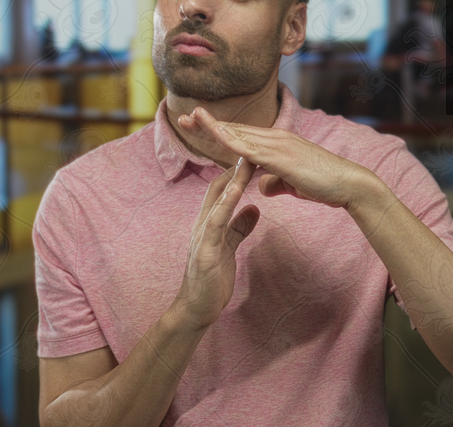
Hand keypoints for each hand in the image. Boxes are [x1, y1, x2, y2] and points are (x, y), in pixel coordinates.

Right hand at [171, 157, 259, 330]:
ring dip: (232, 180)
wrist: (197, 308)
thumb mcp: (229, 247)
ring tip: (246, 161)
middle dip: (236, 166)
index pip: (223, 186)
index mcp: (210, 220)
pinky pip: (215, 223)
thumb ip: (239, 227)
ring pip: (216, 200)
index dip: (238, 168)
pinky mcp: (204, 250)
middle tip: (252, 144)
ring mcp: (202, 235)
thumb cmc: (212, 278)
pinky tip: (236, 191)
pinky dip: (225, 205)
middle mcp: (203, 222)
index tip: (255, 151)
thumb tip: (254, 208)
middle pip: (219, 186)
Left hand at [179, 107, 373, 209]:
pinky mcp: (283, 157)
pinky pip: (252, 148)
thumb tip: (261, 186)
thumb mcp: (292, 183)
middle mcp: (275, 138)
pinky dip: (232, 140)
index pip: (240, 134)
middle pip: (235, 129)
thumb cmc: (323, 184)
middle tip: (184, 117)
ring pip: (240, 134)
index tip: (197, 124)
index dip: (218, 129)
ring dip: (214, 126)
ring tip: (192, 118)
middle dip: (208, 124)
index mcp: (276, 143)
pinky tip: (217, 135)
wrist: (348, 185)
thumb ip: (274, 181)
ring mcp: (279, 145)